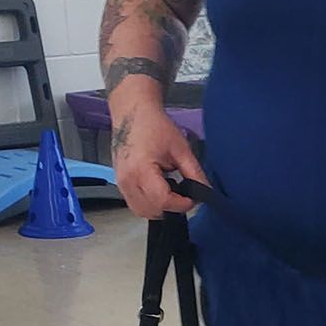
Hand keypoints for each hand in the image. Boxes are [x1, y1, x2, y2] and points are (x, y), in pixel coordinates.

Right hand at [110, 103, 204, 217]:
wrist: (132, 114)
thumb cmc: (155, 126)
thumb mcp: (181, 149)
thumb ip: (194, 173)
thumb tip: (205, 191)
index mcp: (141, 170)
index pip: (162, 201)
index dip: (181, 204)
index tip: (193, 198)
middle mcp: (127, 181)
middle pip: (152, 211)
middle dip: (172, 208)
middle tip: (184, 195)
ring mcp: (120, 183)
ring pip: (142, 211)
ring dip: (160, 208)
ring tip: (172, 190)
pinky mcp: (119, 183)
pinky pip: (135, 203)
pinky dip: (150, 203)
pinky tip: (160, 188)